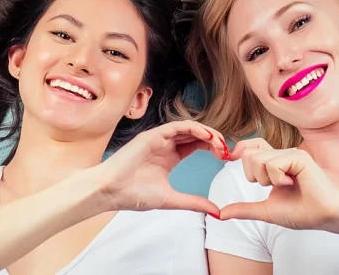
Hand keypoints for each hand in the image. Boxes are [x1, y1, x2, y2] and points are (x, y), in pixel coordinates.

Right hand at [90, 120, 230, 215]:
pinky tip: (206, 136)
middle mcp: (166, 144)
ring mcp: (158, 138)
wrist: (111, 192)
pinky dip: (193, 128)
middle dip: (214, 140)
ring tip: (219, 143)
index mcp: (170, 157)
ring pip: (188, 128)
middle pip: (196, 135)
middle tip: (227, 150)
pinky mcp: (152, 135)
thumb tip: (216, 212)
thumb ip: (194, 202)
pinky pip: (176, 126)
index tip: (227, 158)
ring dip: (206, 132)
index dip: (213, 148)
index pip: (197, 145)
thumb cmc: (134, 195)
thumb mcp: (172, 199)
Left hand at [219, 138, 338, 230]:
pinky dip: (278, 179)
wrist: (325, 216)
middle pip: (249, 154)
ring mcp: (291, 154)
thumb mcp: (266, 210)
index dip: (239, 152)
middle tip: (275, 186)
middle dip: (255, 176)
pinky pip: (272, 163)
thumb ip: (244, 209)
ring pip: (258, 158)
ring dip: (267, 179)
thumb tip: (220, 214)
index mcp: (276, 163)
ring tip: (286, 185)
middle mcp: (283, 155)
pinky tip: (293, 183)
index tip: (230, 159)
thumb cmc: (303, 212)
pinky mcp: (299, 157)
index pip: (250, 147)